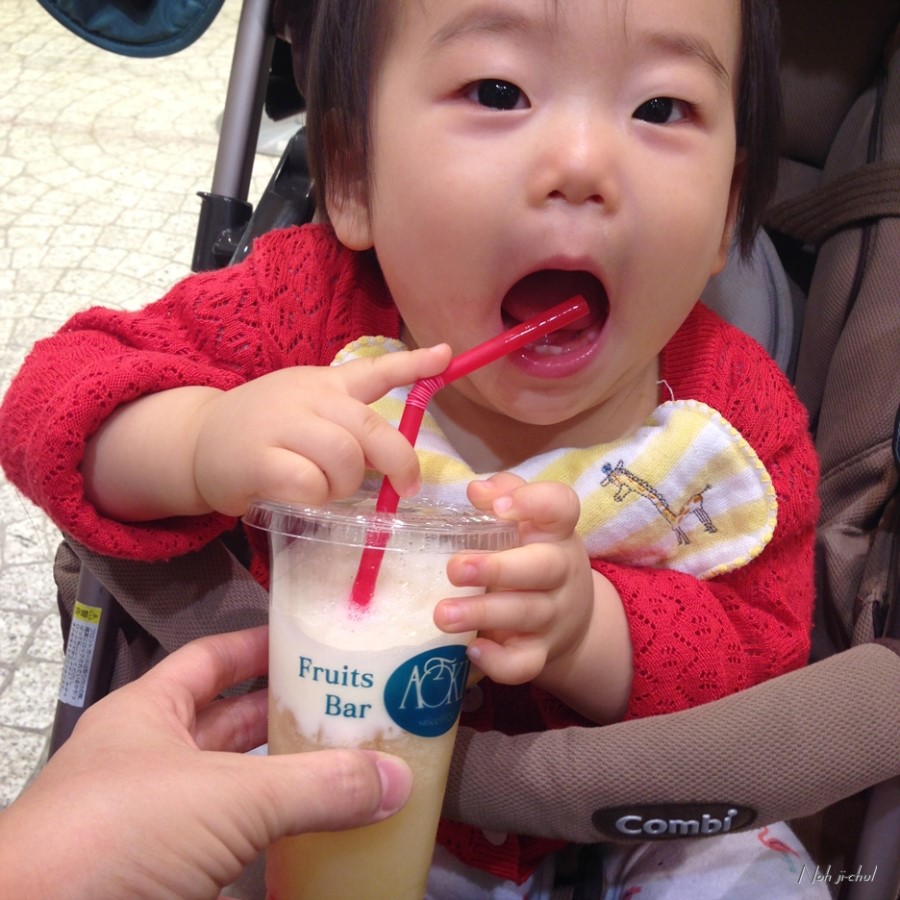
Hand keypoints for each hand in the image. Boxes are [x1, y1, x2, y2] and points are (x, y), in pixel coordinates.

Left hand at [0, 627, 411, 898]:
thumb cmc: (122, 832)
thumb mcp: (227, 797)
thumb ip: (317, 786)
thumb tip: (400, 779)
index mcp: (148, 713)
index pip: (212, 659)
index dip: (262, 645)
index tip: (319, 642)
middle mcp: (149, 761)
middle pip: (231, 725)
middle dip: (289, 717)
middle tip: (356, 709)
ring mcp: (155, 825)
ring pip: (234, 791)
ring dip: (286, 785)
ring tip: (353, 769)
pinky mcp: (165, 879)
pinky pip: (232, 849)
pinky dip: (273, 843)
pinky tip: (318, 839)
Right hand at [194, 345, 451, 514]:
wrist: (197, 441)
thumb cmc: (263, 431)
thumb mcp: (306, 409)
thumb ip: (347, 422)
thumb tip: (394, 460)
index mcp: (324, 384)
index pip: (374, 369)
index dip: (412, 365)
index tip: (447, 356)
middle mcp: (307, 398)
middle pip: (370, 428)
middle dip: (398, 462)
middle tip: (405, 487)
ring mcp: (281, 425)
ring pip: (344, 458)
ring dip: (346, 485)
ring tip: (327, 489)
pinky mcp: (257, 459)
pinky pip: (308, 483)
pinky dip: (314, 497)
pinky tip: (299, 495)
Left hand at [434, 473, 595, 687]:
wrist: (570, 617)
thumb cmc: (532, 555)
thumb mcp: (528, 522)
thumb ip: (503, 496)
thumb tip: (476, 490)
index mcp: (555, 532)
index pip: (561, 507)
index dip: (533, 503)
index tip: (498, 506)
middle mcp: (560, 571)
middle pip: (543, 568)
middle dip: (497, 568)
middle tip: (454, 568)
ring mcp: (552, 615)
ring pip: (525, 614)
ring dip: (482, 613)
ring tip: (442, 614)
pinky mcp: (540, 652)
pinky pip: (524, 663)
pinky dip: (498, 662)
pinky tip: (471, 650)